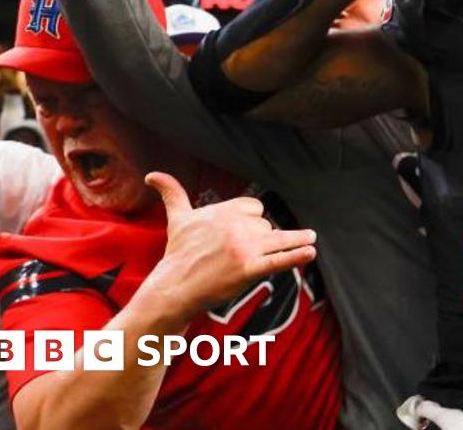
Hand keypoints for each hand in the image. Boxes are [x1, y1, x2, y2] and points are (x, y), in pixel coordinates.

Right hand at [140, 173, 316, 322]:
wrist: (174, 287)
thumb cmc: (178, 253)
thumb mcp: (177, 218)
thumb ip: (171, 193)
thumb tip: (151, 175)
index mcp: (223, 210)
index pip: (255, 208)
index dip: (253, 220)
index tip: (247, 231)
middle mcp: (235, 225)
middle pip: (266, 225)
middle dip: (262, 238)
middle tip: (245, 252)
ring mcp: (243, 247)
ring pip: (277, 239)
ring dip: (297, 239)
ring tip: (311, 239)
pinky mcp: (248, 269)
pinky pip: (278, 259)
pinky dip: (296, 255)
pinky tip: (310, 251)